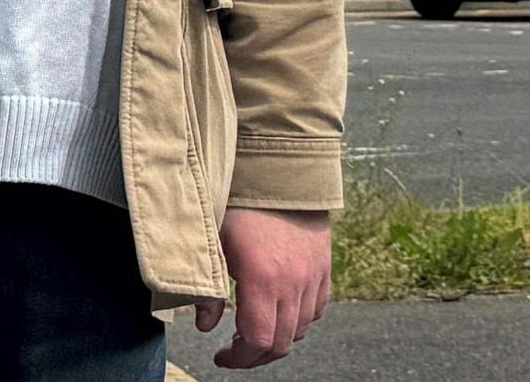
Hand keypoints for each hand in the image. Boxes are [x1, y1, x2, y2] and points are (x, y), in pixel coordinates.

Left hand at [190, 206, 329, 367]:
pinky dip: (298, 320)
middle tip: (234, 350)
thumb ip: (208, 290)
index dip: (239, 358)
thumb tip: (206, 327)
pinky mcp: (324, 268)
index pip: (258, 341)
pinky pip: (316, 310)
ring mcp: (312, 276)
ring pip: (301, 330)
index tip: (221, 356)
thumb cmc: (240, 204)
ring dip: (277, 338)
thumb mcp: (213, 242)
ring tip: (254, 329)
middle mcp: (293, 283)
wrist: (279, 171)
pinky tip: (279, 311)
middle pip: (282, 343)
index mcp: (262, 279)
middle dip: (256, 355)